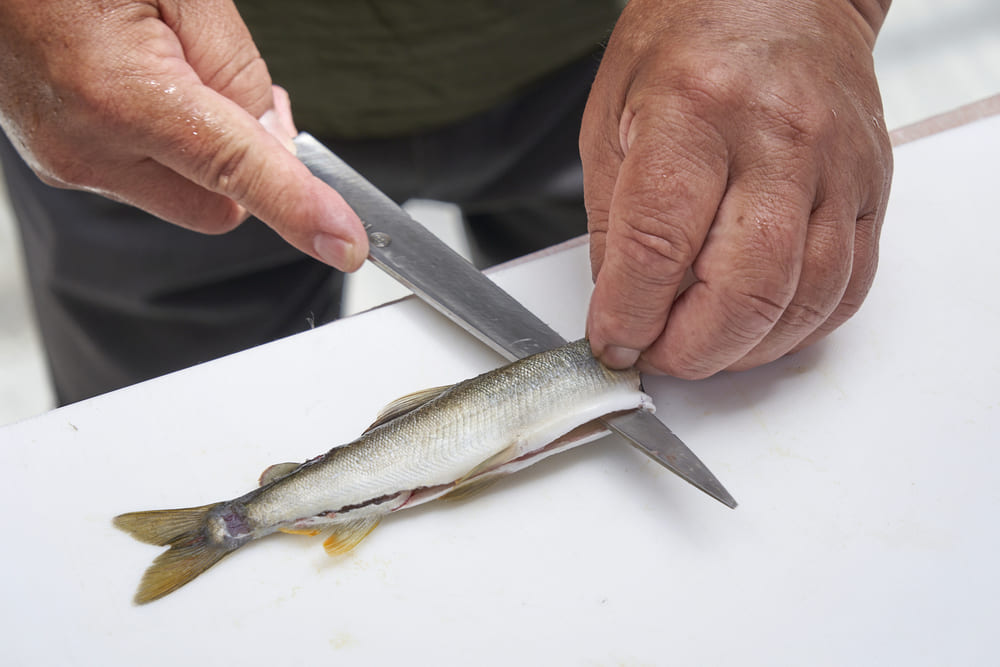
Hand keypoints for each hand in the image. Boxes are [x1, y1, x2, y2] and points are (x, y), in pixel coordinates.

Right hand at [0, 0, 366, 269]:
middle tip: (239, 95)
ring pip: (186, 194)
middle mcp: (86, 145)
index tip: (343, 241)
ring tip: (171, 70)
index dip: (300, 208)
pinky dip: (171, 146)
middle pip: (220, 206)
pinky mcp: (59, 162)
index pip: (237, 172)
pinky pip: (147, 177)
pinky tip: (148, 87)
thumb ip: (235, 67)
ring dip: (206, 152)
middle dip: (248, 165)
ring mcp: (66, 160)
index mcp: (117, 94)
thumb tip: (272, 132)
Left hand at [581, 0, 892, 376]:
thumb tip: (622, 306)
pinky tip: (759, 327)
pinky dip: (799, 327)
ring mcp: (835, 165)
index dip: (629, 315)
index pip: (658, 246)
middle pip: (742, 289)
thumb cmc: (687, 43)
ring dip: (744, 350)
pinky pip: (847, 285)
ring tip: (702, 346)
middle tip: (657, 354)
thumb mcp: (612, 118)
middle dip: (689, 351)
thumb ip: (613, 222)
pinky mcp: (870, 187)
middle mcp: (777, 138)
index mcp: (694, 111)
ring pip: (803, 299)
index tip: (613, 341)